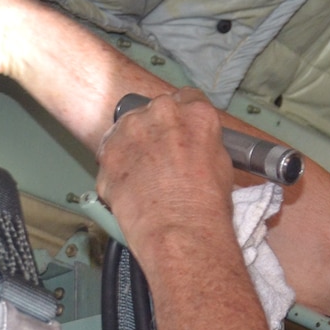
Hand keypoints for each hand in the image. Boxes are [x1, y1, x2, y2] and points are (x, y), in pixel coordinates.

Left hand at [96, 89, 237, 256]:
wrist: (180, 230)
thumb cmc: (205, 207)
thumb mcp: (221, 164)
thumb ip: (203, 142)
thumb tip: (194, 146)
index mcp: (195, 114)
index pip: (187, 99)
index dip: (182, 119)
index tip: (179, 131)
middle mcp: (162, 113)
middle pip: (155, 111)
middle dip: (156, 130)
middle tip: (161, 158)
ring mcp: (131, 129)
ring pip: (128, 128)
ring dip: (133, 145)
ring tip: (143, 176)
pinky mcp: (108, 150)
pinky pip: (109, 151)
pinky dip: (115, 166)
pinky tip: (129, 186)